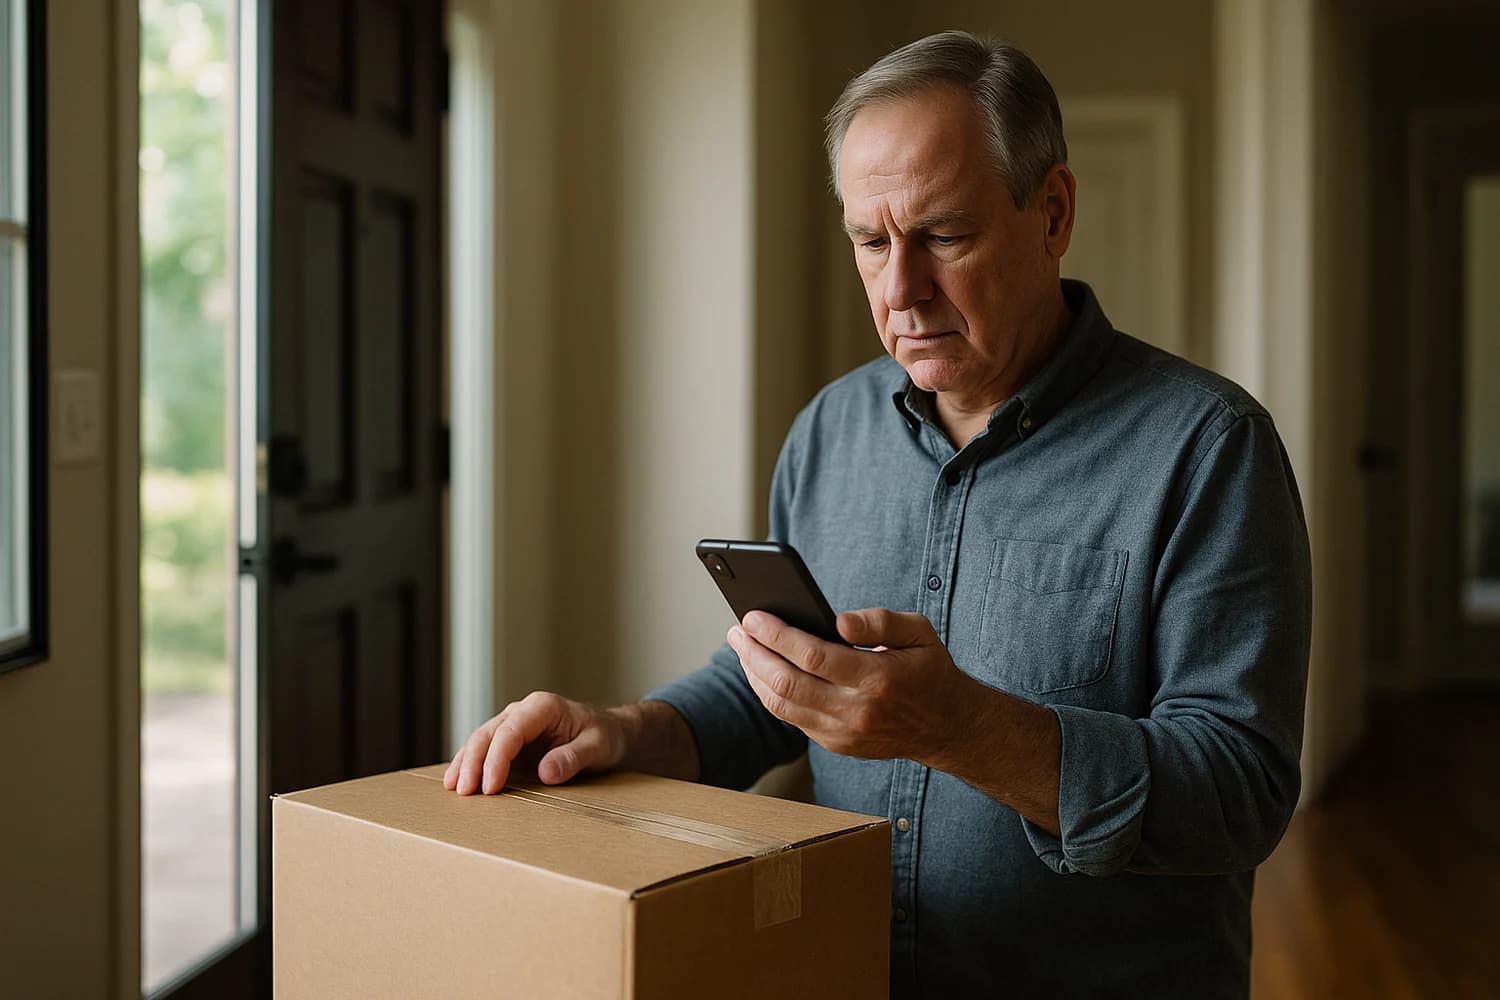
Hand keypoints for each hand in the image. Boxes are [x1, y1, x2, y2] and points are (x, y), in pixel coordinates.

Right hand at [443, 692, 628, 794]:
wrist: (610, 733)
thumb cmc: (605, 736)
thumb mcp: (598, 746)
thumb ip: (573, 757)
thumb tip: (545, 772)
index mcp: (542, 707)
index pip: (510, 731)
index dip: (496, 759)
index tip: (490, 786)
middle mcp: (523, 712)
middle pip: (488, 734)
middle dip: (473, 762)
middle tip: (464, 792)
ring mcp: (513, 725)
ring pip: (480, 740)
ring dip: (465, 764)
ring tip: (454, 789)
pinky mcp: (510, 742)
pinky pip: (485, 751)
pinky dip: (470, 765)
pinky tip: (457, 781)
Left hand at [726, 608, 978, 766]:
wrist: (947, 727)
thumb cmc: (929, 670)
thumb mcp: (919, 633)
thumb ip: (880, 621)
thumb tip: (838, 620)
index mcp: (879, 678)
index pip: (814, 656)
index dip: (777, 635)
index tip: (753, 616)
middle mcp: (858, 711)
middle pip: (788, 683)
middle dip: (754, 654)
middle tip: (737, 630)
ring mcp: (844, 734)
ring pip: (782, 706)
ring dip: (755, 675)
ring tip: (742, 648)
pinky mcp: (836, 745)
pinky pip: (792, 719)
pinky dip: (770, 694)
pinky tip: (762, 671)